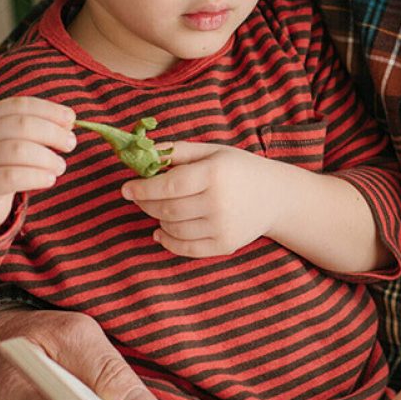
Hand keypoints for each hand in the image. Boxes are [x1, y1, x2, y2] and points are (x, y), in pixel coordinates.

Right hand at [0, 97, 76, 229]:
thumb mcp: (10, 140)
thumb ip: (35, 128)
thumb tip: (69, 122)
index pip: (20, 105)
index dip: (49, 110)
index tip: (71, 119)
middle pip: (22, 125)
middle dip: (53, 133)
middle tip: (70, 144)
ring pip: (18, 150)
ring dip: (48, 158)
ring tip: (60, 166)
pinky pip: (12, 177)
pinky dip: (37, 176)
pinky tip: (49, 179)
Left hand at [122, 141, 288, 257]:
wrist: (275, 196)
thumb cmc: (239, 169)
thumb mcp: (212, 151)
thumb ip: (178, 151)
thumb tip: (143, 153)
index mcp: (214, 174)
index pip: (168, 186)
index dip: (141, 188)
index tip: (125, 188)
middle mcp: (218, 202)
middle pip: (166, 209)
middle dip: (145, 203)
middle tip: (139, 197)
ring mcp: (222, 226)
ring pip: (173, 229)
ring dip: (158, 219)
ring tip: (159, 209)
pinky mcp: (225, 245)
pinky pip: (185, 248)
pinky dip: (167, 241)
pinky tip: (161, 231)